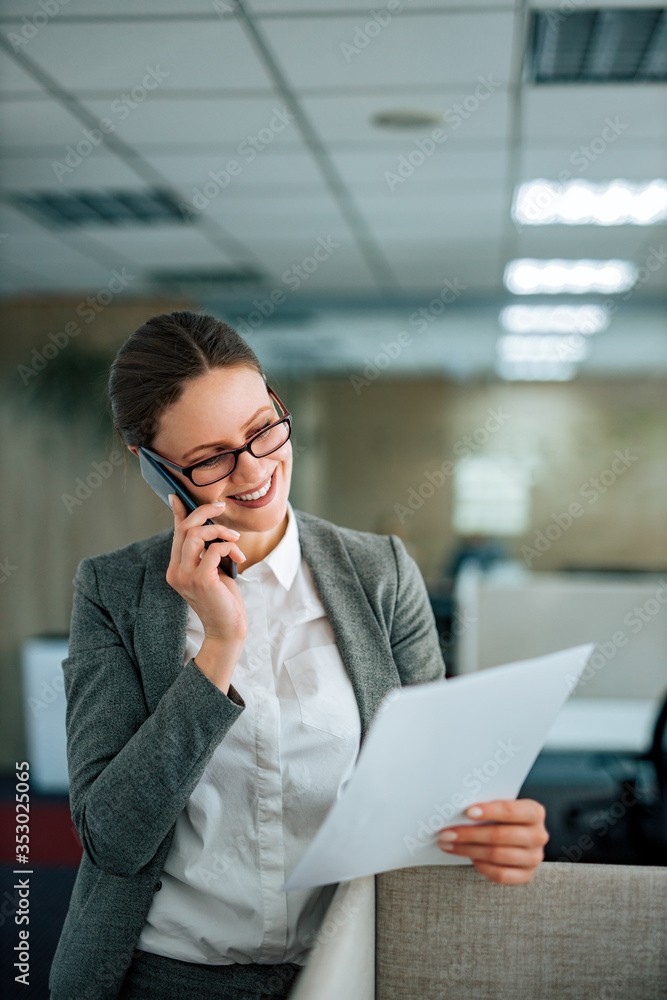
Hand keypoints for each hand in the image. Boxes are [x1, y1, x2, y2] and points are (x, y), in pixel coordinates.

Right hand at [166, 495, 247, 643]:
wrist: (227, 629)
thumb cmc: (223, 600)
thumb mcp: (213, 571)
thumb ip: (208, 552)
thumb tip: (211, 528)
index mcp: (176, 568)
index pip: (175, 533)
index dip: (178, 512)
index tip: (178, 496)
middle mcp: (176, 571)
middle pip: (185, 528)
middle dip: (205, 512)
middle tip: (222, 507)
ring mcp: (186, 576)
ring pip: (196, 534)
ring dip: (220, 531)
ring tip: (235, 540)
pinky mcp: (201, 580)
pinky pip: (215, 549)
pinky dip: (229, 547)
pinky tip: (238, 558)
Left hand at [437, 799, 548, 884]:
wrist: (519, 836)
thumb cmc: (503, 817)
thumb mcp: (501, 806)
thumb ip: (487, 806)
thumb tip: (457, 809)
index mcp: (534, 812)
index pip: (510, 811)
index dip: (489, 811)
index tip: (467, 812)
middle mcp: (538, 835)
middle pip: (500, 835)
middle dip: (469, 834)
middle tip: (446, 833)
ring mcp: (534, 857)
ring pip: (497, 855)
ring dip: (468, 850)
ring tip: (448, 845)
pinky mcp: (527, 875)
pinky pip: (501, 874)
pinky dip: (482, 866)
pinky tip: (469, 857)